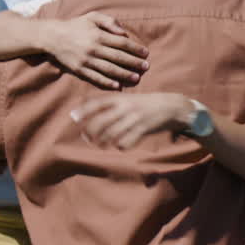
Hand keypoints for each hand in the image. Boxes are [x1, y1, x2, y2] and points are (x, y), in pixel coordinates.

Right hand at [48, 13, 149, 89]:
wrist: (52, 37)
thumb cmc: (76, 25)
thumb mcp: (92, 17)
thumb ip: (109, 22)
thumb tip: (124, 32)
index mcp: (98, 35)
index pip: (121, 43)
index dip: (135, 48)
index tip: (146, 53)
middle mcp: (93, 49)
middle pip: (118, 57)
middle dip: (134, 63)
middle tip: (146, 67)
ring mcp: (86, 60)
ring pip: (109, 69)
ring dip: (124, 74)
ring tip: (136, 78)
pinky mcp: (79, 70)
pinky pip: (95, 78)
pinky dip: (107, 82)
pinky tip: (118, 86)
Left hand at [70, 92, 191, 149]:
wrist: (171, 106)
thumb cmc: (146, 103)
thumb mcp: (129, 98)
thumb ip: (113, 103)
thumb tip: (91, 110)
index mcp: (121, 98)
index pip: (97, 103)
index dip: (84, 110)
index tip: (73, 117)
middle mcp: (125, 108)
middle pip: (100, 122)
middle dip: (90, 133)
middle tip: (87, 138)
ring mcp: (134, 119)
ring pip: (111, 135)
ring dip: (103, 142)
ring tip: (100, 145)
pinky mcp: (142, 129)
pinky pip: (125, 142)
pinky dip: (120, 146)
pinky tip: (120, 146)